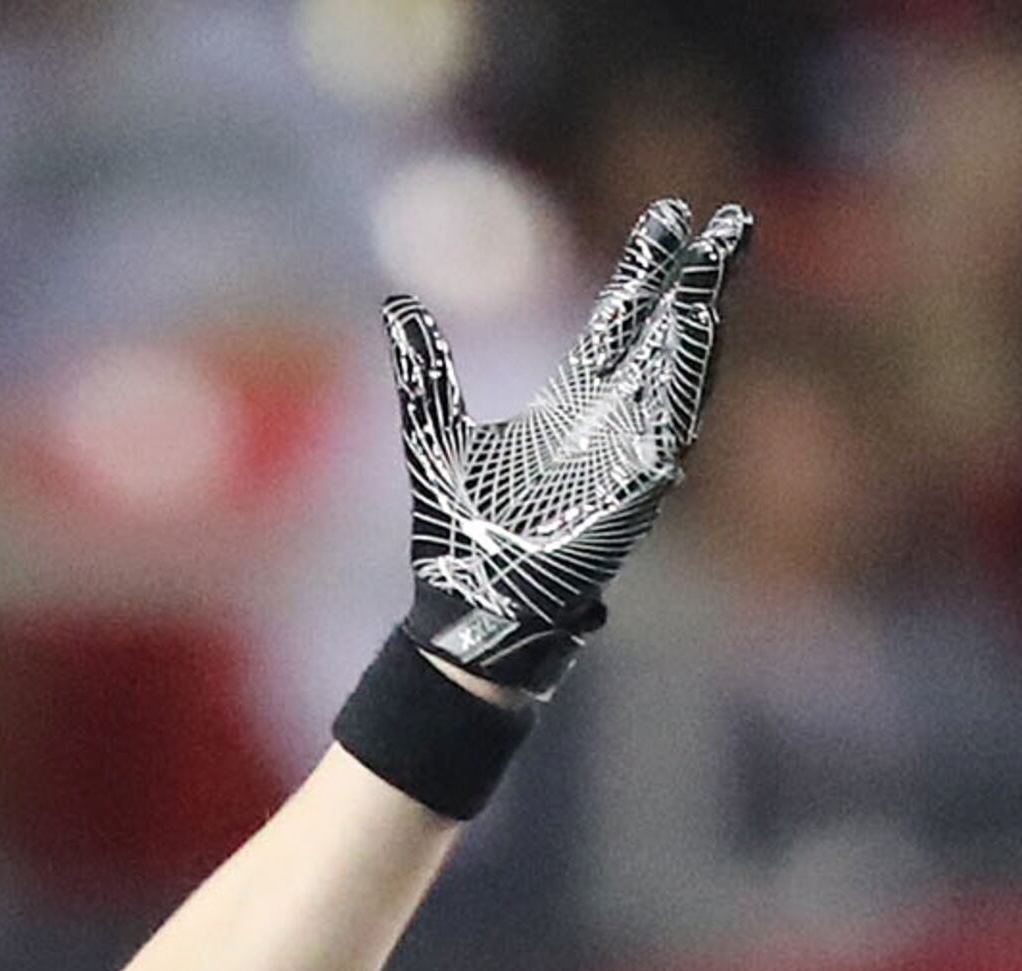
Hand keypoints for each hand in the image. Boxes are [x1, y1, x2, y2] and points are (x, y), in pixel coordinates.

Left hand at [386, 197, 750, 694]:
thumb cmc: (457, 529)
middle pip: (667, 334)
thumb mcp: (433, 429)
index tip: (669, 215)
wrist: (467, 600)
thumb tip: (395, 304)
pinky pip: (671, 427)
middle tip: (729, 219)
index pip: (623, 321)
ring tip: (713, 270)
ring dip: (699, 324)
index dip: (648, 269)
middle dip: (697, 279)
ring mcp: (632, 453)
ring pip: (682, 375)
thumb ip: (424, 367)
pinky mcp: (639, 488)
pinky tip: (697, 341)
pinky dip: (685, 383)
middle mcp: (614, 421)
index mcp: (573, 403)